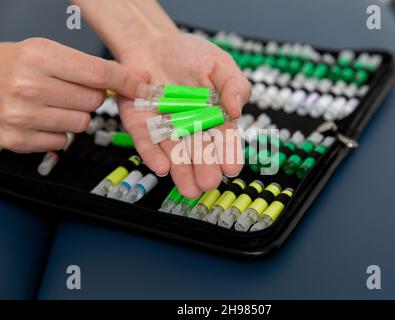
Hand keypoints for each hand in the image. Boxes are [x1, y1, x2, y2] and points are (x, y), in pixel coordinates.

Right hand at [0, 38, 144, 152]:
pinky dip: (58, 132)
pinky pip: (63, 141)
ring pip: (81, 124)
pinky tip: (41, 119)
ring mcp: (22, 115)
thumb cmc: (11, 66)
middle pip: (94, 102)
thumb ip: (85, 66)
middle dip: (90, 98)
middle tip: (70, 90)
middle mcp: (30, 86)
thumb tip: (131, 80)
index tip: (141, 86)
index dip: (126, 81)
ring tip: (52, 104)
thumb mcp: (43, 52)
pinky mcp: (17, 138)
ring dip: (75, 116)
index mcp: (39, 56)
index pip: (99, 73)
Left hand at [118, 31, 251, 197]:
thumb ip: (233, 85)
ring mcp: (165, 128)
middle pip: (199, 150)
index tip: (232, 168)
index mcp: (213, 116)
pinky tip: (162, 168)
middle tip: (209, 182)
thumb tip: (237, 109)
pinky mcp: (141, 125)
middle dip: (205, 168)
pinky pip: (146, 141)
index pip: (223, 138)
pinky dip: (152, 154)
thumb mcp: (219, 64)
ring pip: (174, 152)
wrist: (152, 42)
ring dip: (181, 171)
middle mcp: (190, 127)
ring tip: (189, 189)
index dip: (228, 153)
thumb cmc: (189, 54)